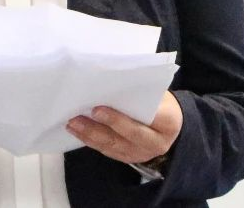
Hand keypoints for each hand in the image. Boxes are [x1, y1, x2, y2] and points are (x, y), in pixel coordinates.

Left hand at [65, 91, 182, 164]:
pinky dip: (92, 142)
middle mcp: (158, 143)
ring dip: (90, 135)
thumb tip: (106, 83)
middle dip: (100, 127)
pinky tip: (78, 132)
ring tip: (72, 124)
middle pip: (126, 136)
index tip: (98, 108)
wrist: (171, 122)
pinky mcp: (131, 158)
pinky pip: (109, 151)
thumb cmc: (159, 100)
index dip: (120, 117)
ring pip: (114, 146)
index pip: (144, 119)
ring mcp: (143, 154)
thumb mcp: (157, 92)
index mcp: (168, 122)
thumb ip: (138, 91)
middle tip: (78, 117)